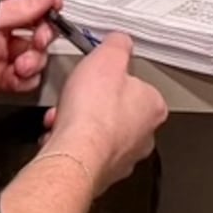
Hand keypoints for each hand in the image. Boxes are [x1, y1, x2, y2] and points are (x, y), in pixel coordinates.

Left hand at [0, 0, 63, 94]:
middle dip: (44, 30)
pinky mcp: (2, 73)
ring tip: (24, 63)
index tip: (54, 2)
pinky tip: (17, 76)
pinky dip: (28, 77)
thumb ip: (17, 7)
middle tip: (41, 37)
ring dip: (36, 58)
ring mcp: (1, 47)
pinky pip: (29, 73)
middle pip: (39, 17)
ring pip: (37, 48)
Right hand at [44, 32, 168, 188]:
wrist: (74, 155)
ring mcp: (122, 157)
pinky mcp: (99, 172)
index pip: (137, 84)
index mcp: (153, 107)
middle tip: (79, 96)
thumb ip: (117, 45)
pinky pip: (84, 152)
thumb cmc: (93, 114)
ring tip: (65, 115)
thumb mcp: (107, 58)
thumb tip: (120, 40)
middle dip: (93, 103)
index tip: (99, 74)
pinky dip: (71, 142)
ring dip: (78, 122)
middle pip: (116, 110)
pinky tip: (60, 134)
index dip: (112, 77)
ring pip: (98, 132)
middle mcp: (143, 136)